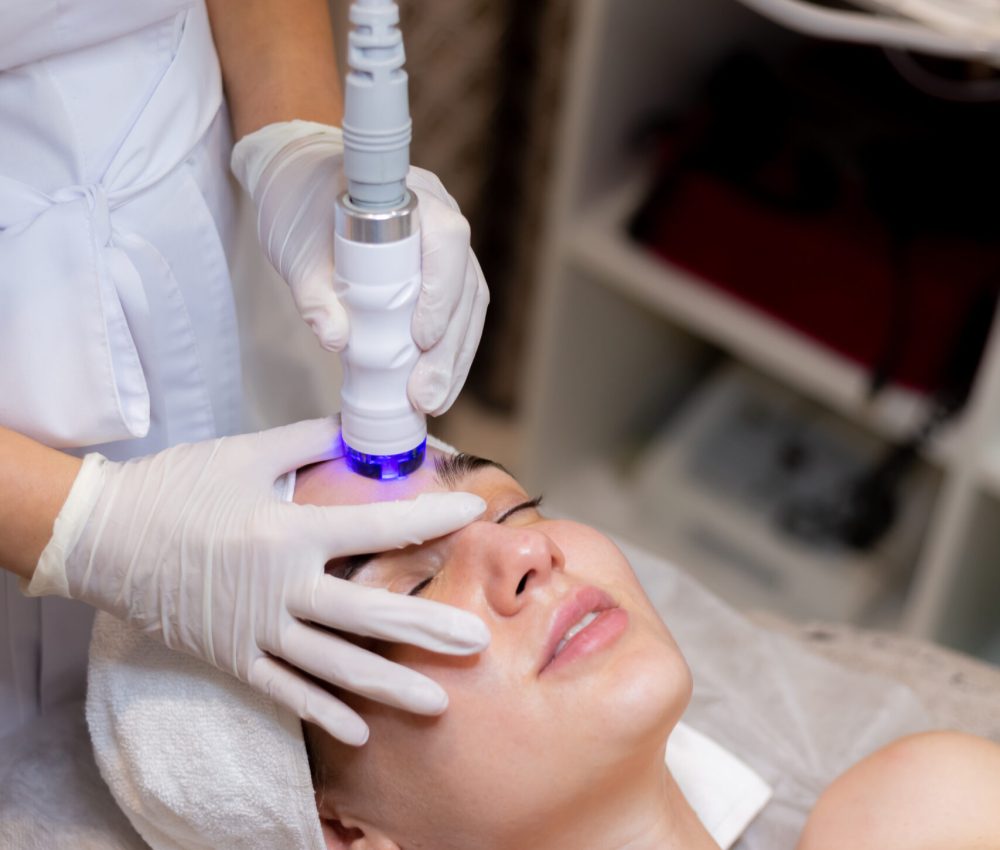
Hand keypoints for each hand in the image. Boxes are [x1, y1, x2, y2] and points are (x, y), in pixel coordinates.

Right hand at [26, 418, 489, 745]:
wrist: (102, 536)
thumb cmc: (176, 488)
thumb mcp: (246, 455)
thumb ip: (306, 440)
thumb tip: (353, 428)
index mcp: (289, 532)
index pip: (377, 527)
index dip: (431, 519)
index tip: (472, 512)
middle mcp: (281, 587)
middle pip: (369, 614)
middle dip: (428, 629)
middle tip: (478, 642)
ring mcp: (256, 630)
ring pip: (334, 665)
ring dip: (390, 684)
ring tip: (438, 701)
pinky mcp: (232, 656)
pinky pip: (284, 691)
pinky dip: (322, 712)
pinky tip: (359, 730)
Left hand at [232, 120, 488, 415]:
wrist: (300, 182)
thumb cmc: (300, 207)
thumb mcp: (298, 250)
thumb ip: (313, 293)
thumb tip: (336, 340)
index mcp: (412, 196)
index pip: (447, 241)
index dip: (441, 292)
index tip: (420, 339)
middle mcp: (443, 218)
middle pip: (467, 287)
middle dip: (450, 349)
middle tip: (426, 397)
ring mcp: (446, 248)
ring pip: (470, 308)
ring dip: (455, 360)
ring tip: (433, 402)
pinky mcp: (441, 274)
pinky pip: (458, 315)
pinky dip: (449, 353)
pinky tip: (436, 386)